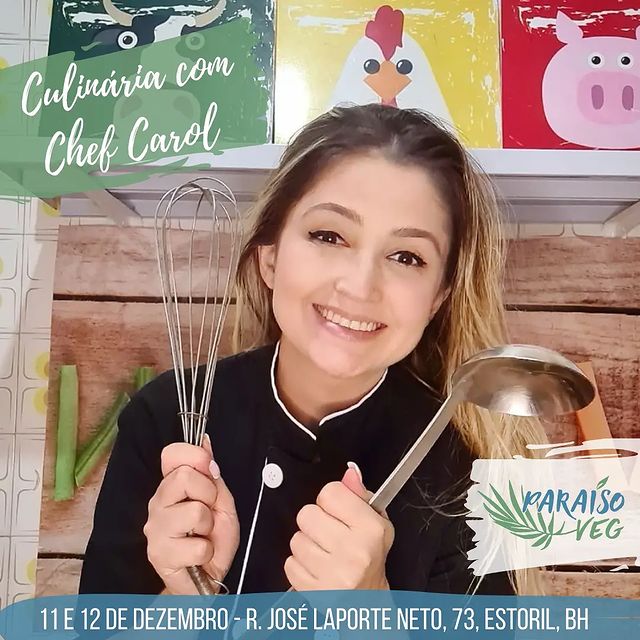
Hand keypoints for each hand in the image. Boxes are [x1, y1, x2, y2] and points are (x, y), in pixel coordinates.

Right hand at [144, 435, 239, 594]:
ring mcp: (155, 528)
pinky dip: (207, 551)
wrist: (203, 581)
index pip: (171, 454)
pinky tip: (198, 555)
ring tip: (202, 535)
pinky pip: (197, 546)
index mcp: (172, 486)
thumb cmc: (213, 540)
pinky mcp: (158, 554)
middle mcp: (158, 502)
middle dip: (208, 494)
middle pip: (183, 477)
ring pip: (194, 511)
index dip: (194, 455)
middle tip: (208, 511)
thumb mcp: (222, 503)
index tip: (208, 467)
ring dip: (208, 525)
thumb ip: (213, 476)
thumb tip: (205, 441)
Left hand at [285, 464, 393, 590]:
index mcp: (370, 530)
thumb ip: (359, 496)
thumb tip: (349, 473)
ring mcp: (332, 573)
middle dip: (314, 521)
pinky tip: (316, 567)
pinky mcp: (314, 591)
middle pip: (307, 513)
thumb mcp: (376, 524)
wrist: (368, 604)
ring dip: (306, 544)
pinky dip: (299, 565)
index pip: (330, 493)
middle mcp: (353, 551)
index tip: (336, 510)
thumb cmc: (371, 561)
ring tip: (323, 552)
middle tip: (328, 533)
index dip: (330, 500)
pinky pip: (289, 563)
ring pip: (296, 539)